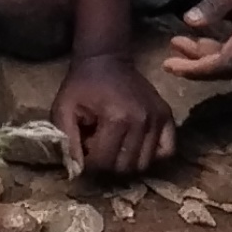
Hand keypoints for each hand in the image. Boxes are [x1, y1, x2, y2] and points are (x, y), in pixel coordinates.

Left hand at [56, 46, 175, 180]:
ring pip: (144, 164)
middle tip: (99, 146)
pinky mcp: (167, 116)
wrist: (106, 61)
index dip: (89, 162)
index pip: (103, 162)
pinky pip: (167, 152)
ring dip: (127, 161)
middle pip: (124, 167)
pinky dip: (152, 156)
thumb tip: (77, 171)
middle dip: (107, 163)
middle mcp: (142, 120)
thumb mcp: (63, 109)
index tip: (84, 148)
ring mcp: (158, 118)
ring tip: (115, 145)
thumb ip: (67, 141)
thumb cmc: (82, 86)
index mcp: (116, 118)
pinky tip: (136, 147)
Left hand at [167, 0, 231, 78]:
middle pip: (226, 68)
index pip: (224, 63)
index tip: (171, 65)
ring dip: (204, 56)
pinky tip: (200, 34)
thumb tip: (189, 23)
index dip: (196, 69)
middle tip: (168, 61)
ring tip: (178, 43)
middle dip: (196, 67)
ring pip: (231, 59)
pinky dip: (217, 46)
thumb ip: (216, 3)